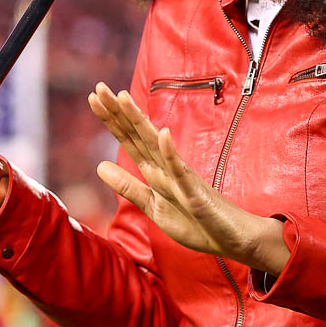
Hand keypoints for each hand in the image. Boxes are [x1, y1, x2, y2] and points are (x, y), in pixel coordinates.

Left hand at [87, 82, 289, 273]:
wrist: (233, 239)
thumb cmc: (197, 222)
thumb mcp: (154, 207)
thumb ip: (129, 187)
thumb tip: (100, 166)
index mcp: (156, 172)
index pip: (130, 140)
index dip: (112, 120)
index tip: (93, 97)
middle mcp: (166, 168)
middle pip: (138, 135)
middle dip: (118, 112)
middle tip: (99, 87)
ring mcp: (181, 178)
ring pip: (155, 145)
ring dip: (139, 122)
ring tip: (122, 98)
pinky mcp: (196, 193)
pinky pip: (181, 172)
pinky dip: (170, 153)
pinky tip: (162, 133)